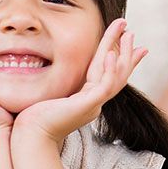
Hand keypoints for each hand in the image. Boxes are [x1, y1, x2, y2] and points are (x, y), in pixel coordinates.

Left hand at [14, 19, 147, 145]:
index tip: (135, 47)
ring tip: (127, 34)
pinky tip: (110, 54)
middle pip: (118, 75)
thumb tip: (54, 77)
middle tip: (131, 31)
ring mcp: (93, 105)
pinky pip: (105, 86)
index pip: (109, 76)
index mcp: (88, 100)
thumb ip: (60, 88)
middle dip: (126, 52)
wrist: (32, 137)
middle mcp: (95, 103)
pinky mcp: (87, 106)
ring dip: (123, 54)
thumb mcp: (53, 97)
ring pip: (116, 78)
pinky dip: (110, 70)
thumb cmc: (35, 119)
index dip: (122, 62)